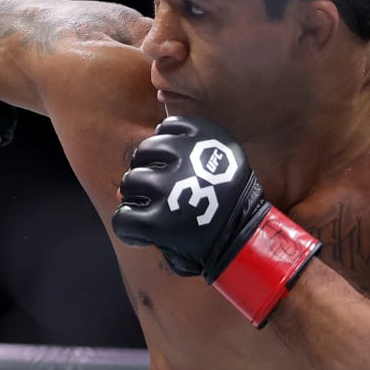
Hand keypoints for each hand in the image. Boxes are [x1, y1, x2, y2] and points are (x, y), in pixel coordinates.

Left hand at [111, 116, 319, 325]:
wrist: (246, 242)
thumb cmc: (230, 205)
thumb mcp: (221, 165)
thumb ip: (185, 158)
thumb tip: (131, 177)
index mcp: (209, 137)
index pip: (168, 127)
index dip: (164, 148)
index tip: (172, 165)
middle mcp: (188, 157)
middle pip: (143, 151)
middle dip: (145, 170)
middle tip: (158, 192)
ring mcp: (171, 188)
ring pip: (129, 182)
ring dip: (134, 196)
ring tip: (151, 211)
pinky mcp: (159, 221)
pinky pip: (123, 218)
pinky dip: (127, 226)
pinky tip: (143, 234)